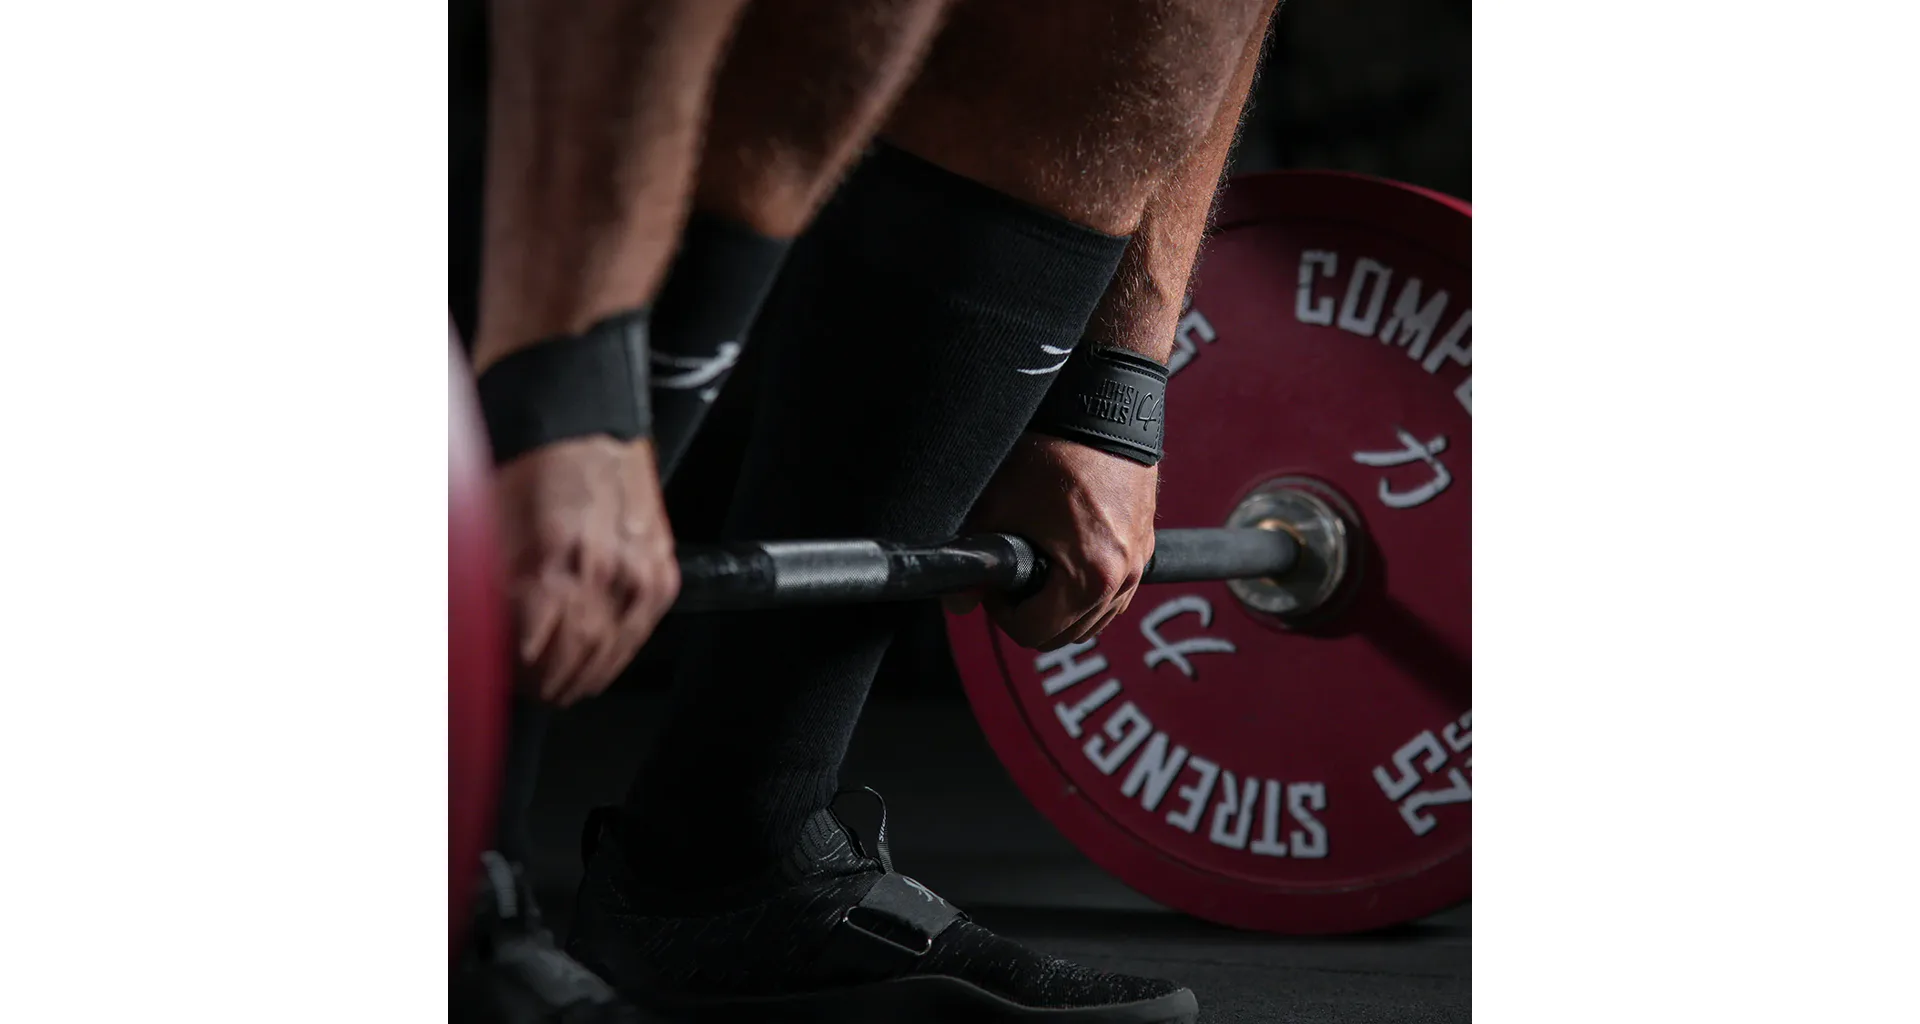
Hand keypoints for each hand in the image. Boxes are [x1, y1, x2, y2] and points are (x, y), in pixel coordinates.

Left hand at [492, 436, 679, 706]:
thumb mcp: (491, 520)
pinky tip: (595, 670)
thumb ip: (488, 579)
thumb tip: (473, 626)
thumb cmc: (537, 468)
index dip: (513, 670)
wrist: (589, 431)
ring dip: (579, 678)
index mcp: (556, 553)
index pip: (533, 642)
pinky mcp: (661, 574)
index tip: (498, 677)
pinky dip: (615, 659)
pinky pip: (638, 634)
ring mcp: (639, 574)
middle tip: (525, 690)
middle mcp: (604, 567)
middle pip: (571, 655)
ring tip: (556, 689)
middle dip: (544, 682)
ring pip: (608, 651)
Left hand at [953, 432, 1157, 649]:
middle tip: (1011, 579)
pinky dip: (1088, 591)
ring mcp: (1140, 563)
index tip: (994, 585)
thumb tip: (955, 600)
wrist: (1101, 408)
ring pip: (1095, 619)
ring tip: (1038, 567)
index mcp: (1091, 577)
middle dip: (1032, 614)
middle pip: (1067, 634)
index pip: (1036, 633)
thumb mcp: (999, 505)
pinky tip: (1064, 559)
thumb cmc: (1055, 450)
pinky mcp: (1145, 545)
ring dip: (1062, 607)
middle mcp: (1124, 577)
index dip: (1002, 613)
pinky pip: (1116, 593)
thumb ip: (973, 560)